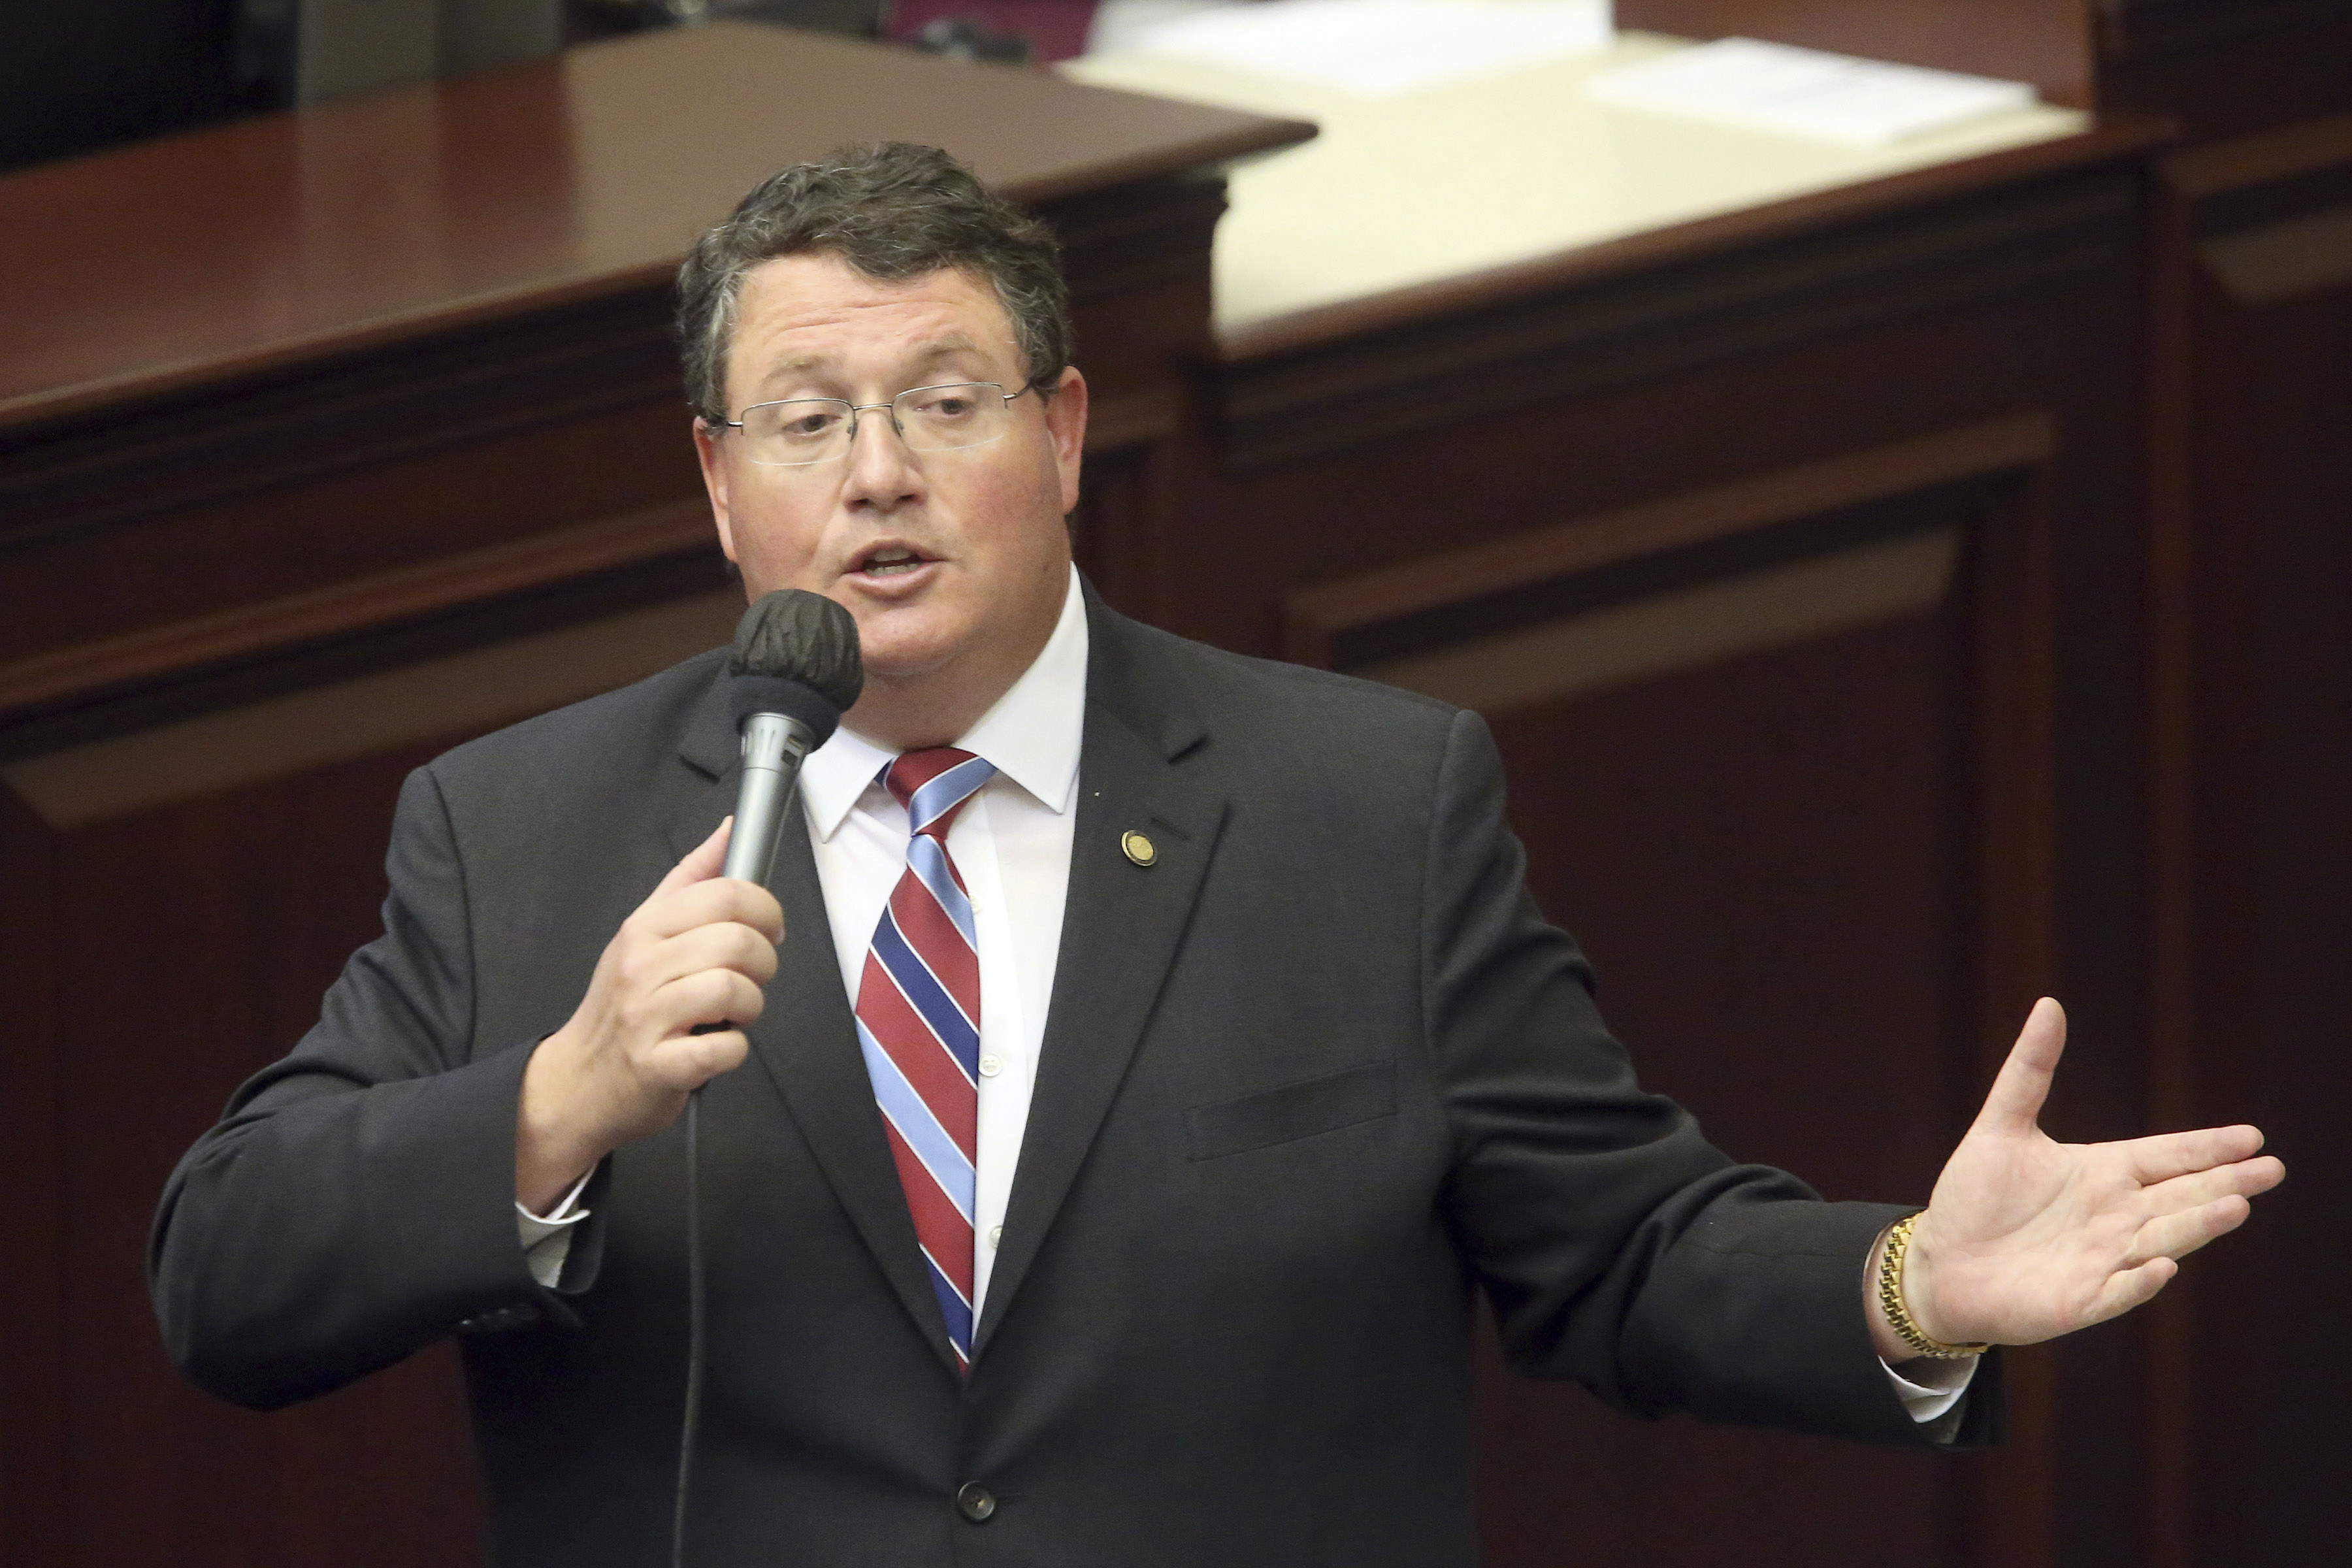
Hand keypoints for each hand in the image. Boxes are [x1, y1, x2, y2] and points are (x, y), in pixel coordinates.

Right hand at [515, 819, 782, 1211]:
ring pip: (734, 991)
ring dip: (751, 1007)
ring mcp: (646, 1017)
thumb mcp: (644, 933)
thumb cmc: (621, 1006)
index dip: (765, 909)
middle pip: (737, 942)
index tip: (769, 928)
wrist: (577, 1082)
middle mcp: (641, 966)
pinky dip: (735, 1050)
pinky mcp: (658, 1066)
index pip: (725, 894)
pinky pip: (727, 1049)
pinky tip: (716, 1045)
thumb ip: (691, 879)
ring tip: (732, 1014)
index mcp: (644, 928)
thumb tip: (729, 831)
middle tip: (751, 977)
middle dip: (764, 962)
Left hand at [1875, 997, 2284, 1356]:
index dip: (2207, 1147)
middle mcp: (2115, 1217)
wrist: (1942, 1263)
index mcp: (2104, 1175)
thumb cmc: (1975, 1198)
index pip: (2168, 1157)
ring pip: (2162, 1239)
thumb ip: (2028, 1070)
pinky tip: (2162, 1265)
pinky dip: (2140, 1280)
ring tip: (2235, 1205)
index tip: (2253, 1136)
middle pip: (2180, 1197)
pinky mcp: (2080, 1300)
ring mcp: (2103, 1260)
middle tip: (2272, 1169)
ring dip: (2197, 1226)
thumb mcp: (2001, 1126)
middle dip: (2224, 1183)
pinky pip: (2118, 1290)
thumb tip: (2049, 1004)